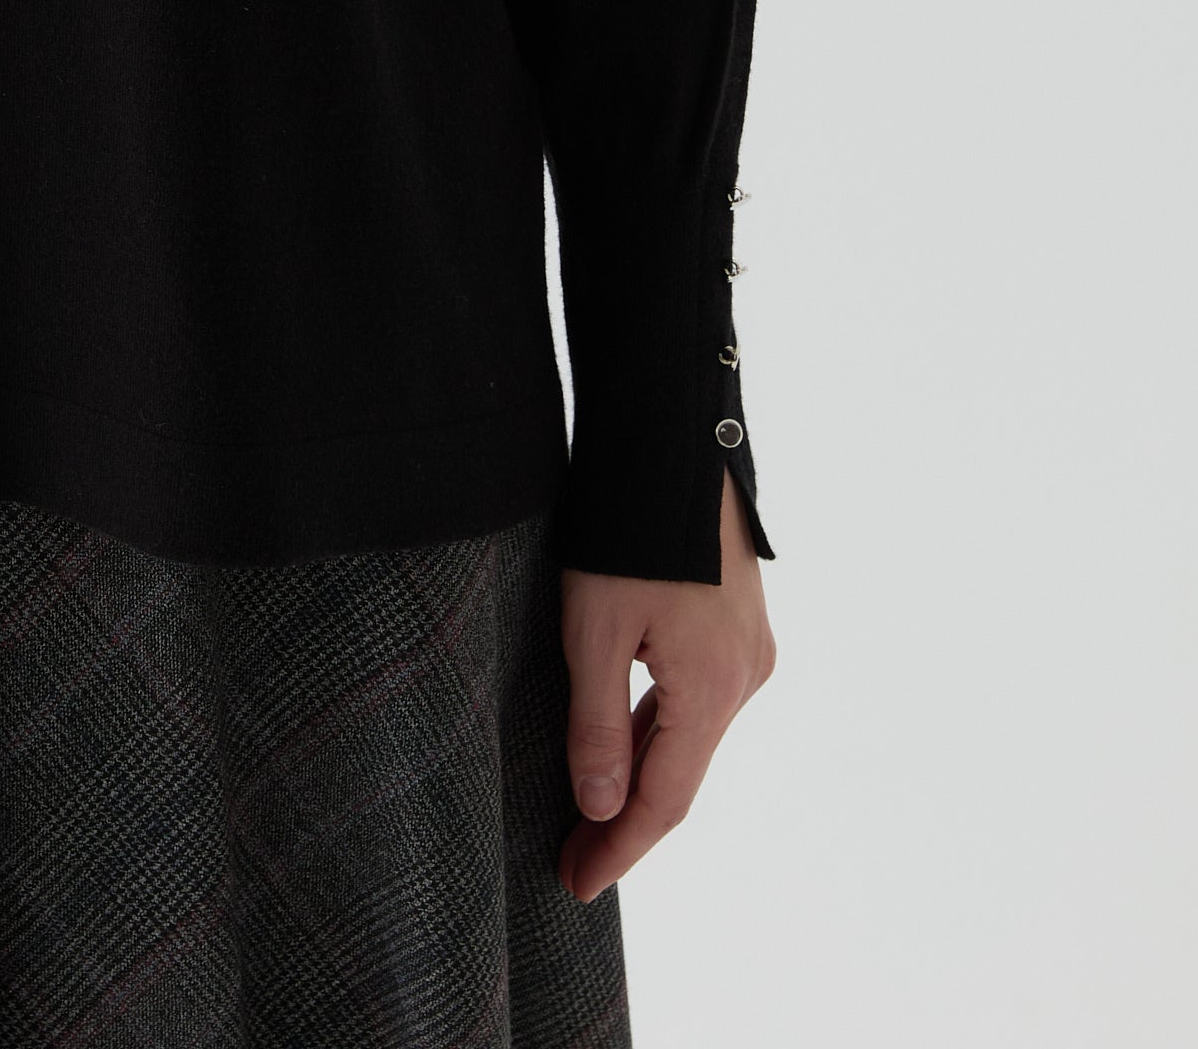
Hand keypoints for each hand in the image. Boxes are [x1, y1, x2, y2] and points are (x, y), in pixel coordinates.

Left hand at [555, 466, 773, 903]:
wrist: (674, 435)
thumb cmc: (625, 526)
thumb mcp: (593, 628)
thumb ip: (597, 725)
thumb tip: (600, 809)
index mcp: (713, 689)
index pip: (664, 800)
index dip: (619, 849)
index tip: (576, 885)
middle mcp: (745, 677)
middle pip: (682, 773)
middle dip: (625, 821)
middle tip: (571, 862)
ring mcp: (749, 648)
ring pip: (691, 735)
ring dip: (643, 775)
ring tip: (590, 816)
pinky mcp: (741, 622)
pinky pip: (699, 698)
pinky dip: (661, 730)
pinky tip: (628, 744)